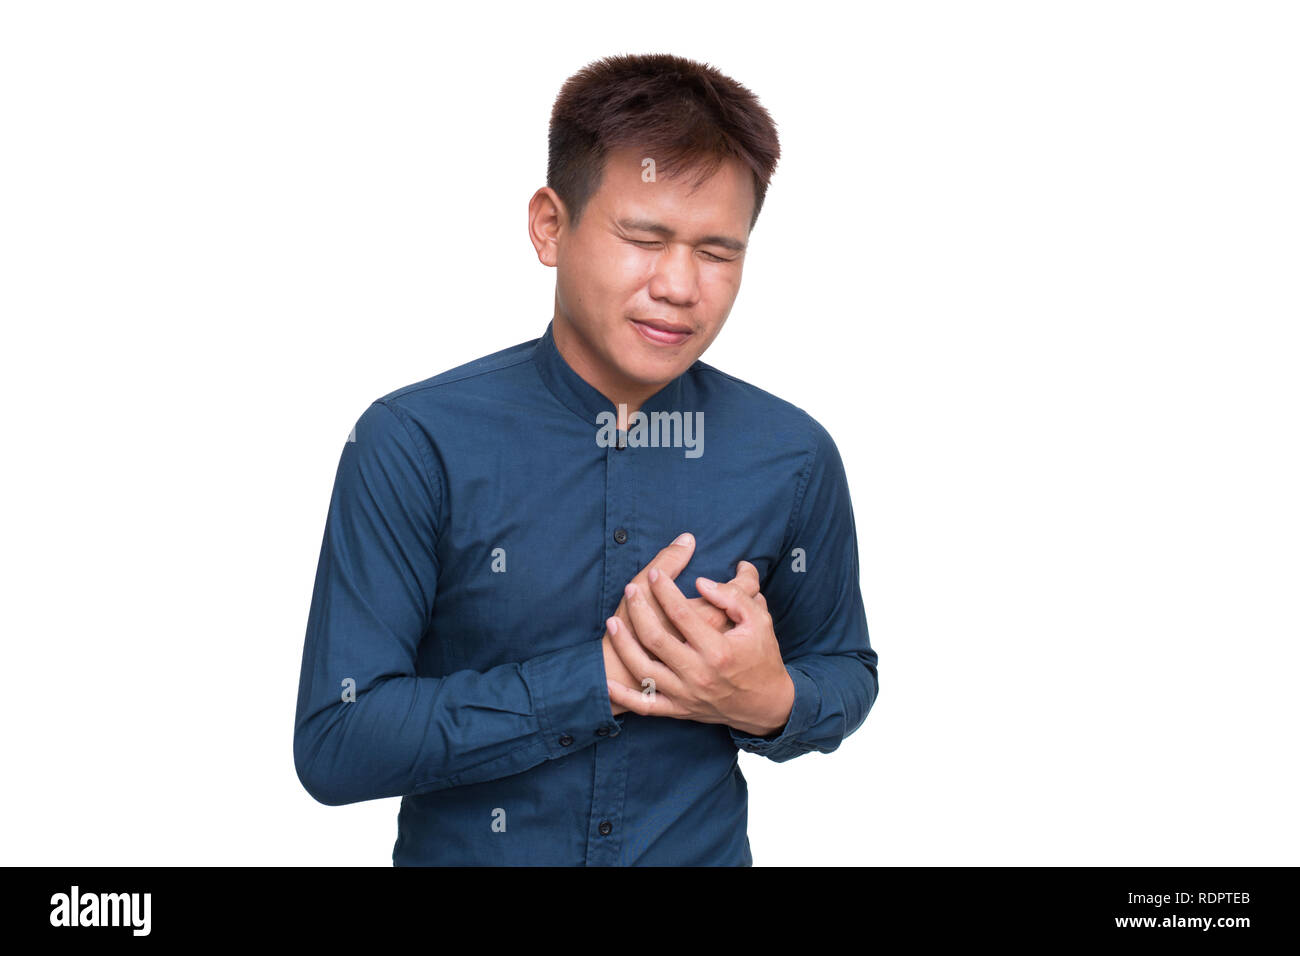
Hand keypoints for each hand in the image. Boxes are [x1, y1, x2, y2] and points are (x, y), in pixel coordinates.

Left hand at [601, 533, 759, 714]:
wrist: (766, 705)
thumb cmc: (762, 657)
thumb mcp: (759, 621)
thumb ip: (733, 597)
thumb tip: (701, 582)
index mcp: (719, 651)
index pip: (682, 614)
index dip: (664, 590)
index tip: (654, 574)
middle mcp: (699, 674)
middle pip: (656, 638)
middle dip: (638, 610)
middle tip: (630, 589)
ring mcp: (687, 694)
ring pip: (644, 669)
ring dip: (623, 645)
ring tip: (612, 621)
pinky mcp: (680, 710)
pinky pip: (645, 706)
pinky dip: (623, 697)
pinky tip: (606, 682)